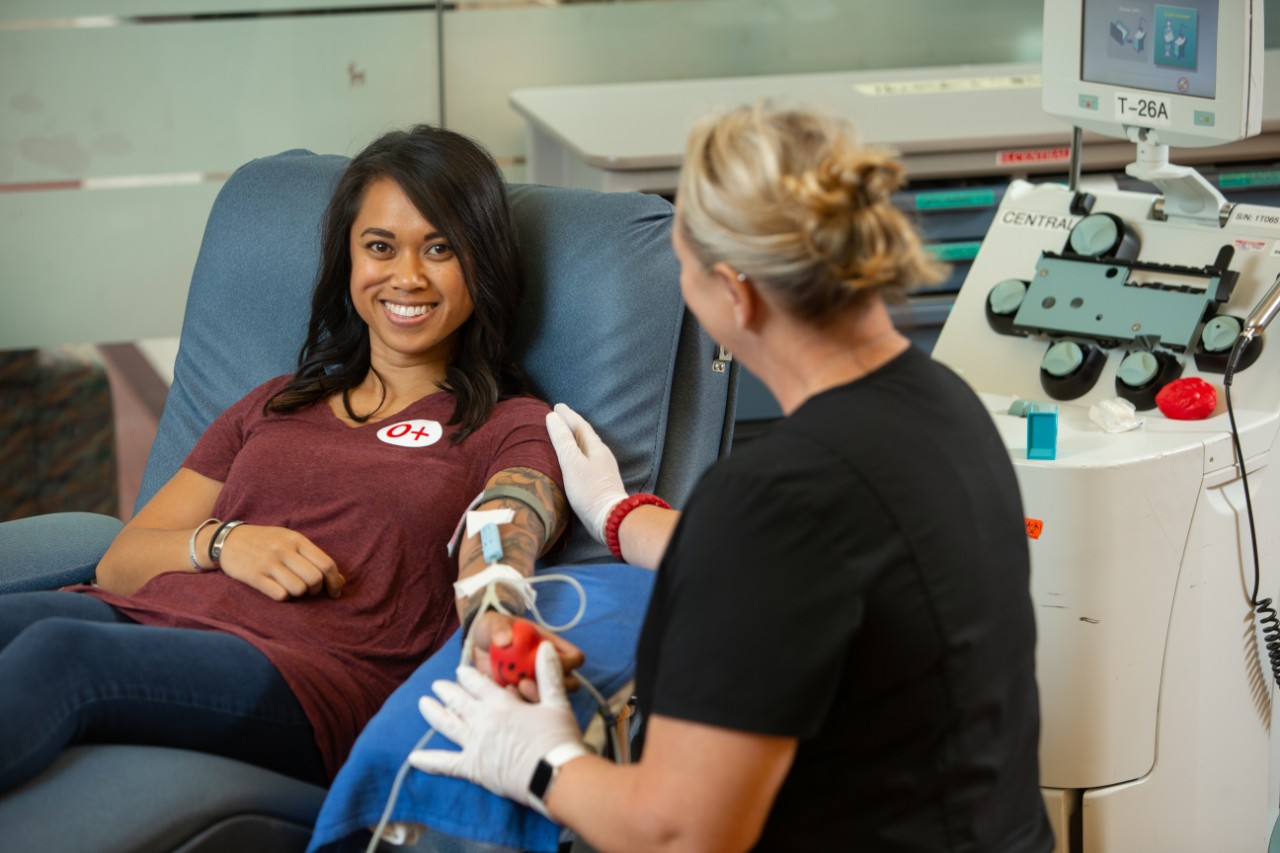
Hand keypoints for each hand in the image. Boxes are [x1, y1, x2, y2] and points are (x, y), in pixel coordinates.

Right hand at [216, 524, 344, 600]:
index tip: (335, 592)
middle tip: (311, 591)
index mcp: (297, 539)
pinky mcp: (253, 576)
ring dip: (299, 594)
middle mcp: (284, 550)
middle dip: (316, 590)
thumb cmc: (266, 541)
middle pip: (314, 579)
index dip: (335, 581)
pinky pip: (279, 595)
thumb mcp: (290, 540)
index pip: (326, 564)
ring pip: (298, 589)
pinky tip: (278, 590)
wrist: (228, 539)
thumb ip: (313, 557)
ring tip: (293, 589)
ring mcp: (268, 563)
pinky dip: (283, 597)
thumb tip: (341, 580)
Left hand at [410, 643, 587, 811]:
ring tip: (422, 704)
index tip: (460, 670)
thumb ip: (548, 673)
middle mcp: (482, 721)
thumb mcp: (557, 702)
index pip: (478, 684)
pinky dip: (429, 761)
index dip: (467, 676)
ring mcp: (474, 745)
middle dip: (447, 691)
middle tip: (436, 685)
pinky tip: (414, 758)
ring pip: (448, 725)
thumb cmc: (558, 738)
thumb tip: (545, 646)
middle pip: (459, 701)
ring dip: (434, 713)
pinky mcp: (473, 769)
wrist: (553, 774)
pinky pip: (446, 764)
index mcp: (500, 703)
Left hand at [469, 611, 584, 701]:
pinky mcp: (521, 698)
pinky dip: (516, 704)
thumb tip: (504, 640)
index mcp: (551, 648)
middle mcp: (548, 668)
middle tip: (528, 681)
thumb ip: (499, 629)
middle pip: (569, 684)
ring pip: (550, 700)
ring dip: (534, 697)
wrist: (476, 647)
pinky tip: (500, 694)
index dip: (568, 663)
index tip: (545, 661)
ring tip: (512, 687)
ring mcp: (537, 685)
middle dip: (553, 687)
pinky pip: (526, 707)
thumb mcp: (494, 625)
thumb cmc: (493, 631)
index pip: (575, 658)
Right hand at [545, 404, 627, 544]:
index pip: (580, 425)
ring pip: (587, 447)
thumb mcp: (571, 463)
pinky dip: (577, 454)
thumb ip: (562, 441)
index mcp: (596, 447)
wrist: (610, 518)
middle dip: (572, 425)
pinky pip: (587, 460)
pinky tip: (573, 461)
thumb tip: (553, 417)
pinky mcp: (601, 482)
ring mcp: (603, 469)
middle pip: (585, 435)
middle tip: (559, 417)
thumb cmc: (589, 491)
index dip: (568, 415)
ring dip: (575, 439)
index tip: (557, 406)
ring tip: (564, 436)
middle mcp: (602, 455)